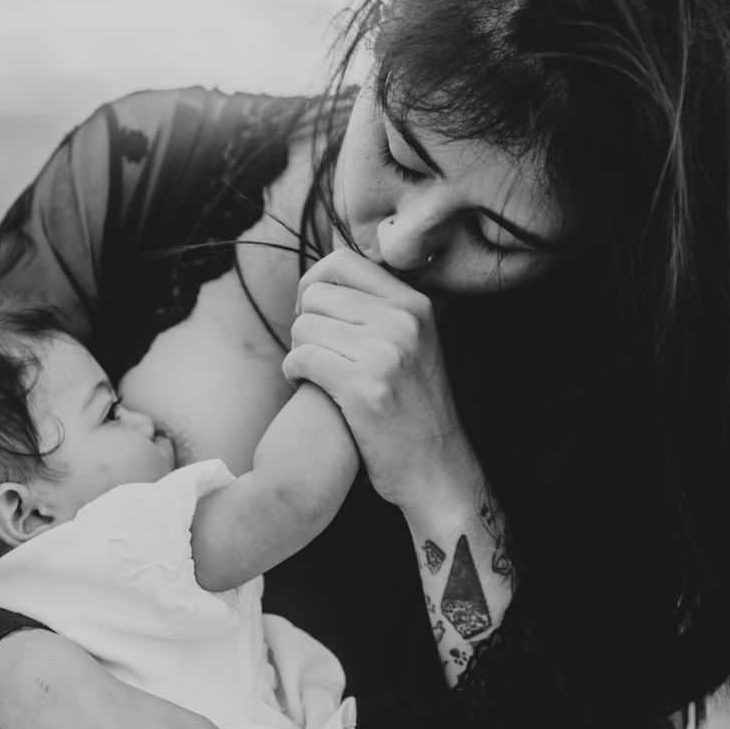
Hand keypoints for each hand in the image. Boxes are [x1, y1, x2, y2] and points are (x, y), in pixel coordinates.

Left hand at [284, 249, 477, 514]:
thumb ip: (379, 309)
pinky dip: (293, 372)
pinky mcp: (365, 388)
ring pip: (304, 326)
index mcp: (415, 304)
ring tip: (310, 371)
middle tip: (311, 350)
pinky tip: (303, 386)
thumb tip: (328, 271)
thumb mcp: (414, 344)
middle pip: (318, 294)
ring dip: (297, 350)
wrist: (436, 468)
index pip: (343, 260)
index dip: (315, 282)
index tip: (315, 313)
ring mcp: (386, 354)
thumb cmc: (413, 408)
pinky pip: (302, 358)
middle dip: (303, 322)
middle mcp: (404, 321)